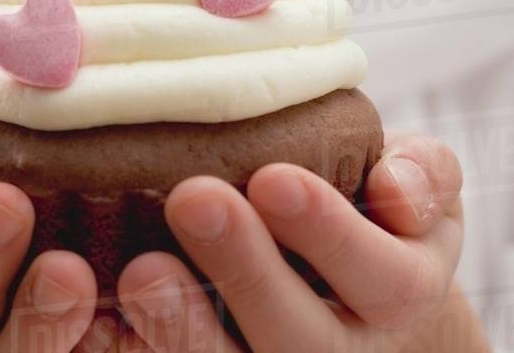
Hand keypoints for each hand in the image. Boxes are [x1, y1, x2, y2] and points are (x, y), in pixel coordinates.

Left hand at [115, 130, 481, 352]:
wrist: (362, 298)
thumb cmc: (381, 217)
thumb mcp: (424, 188)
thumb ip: (425, 177)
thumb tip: (394, 187)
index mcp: (400, 295)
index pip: (378, 275)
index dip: (326, 231)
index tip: (273, 177)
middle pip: (299, 338)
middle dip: (246, 269)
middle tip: (193, 196)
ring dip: (183, 329)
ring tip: (138, 270)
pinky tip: (89, 317)